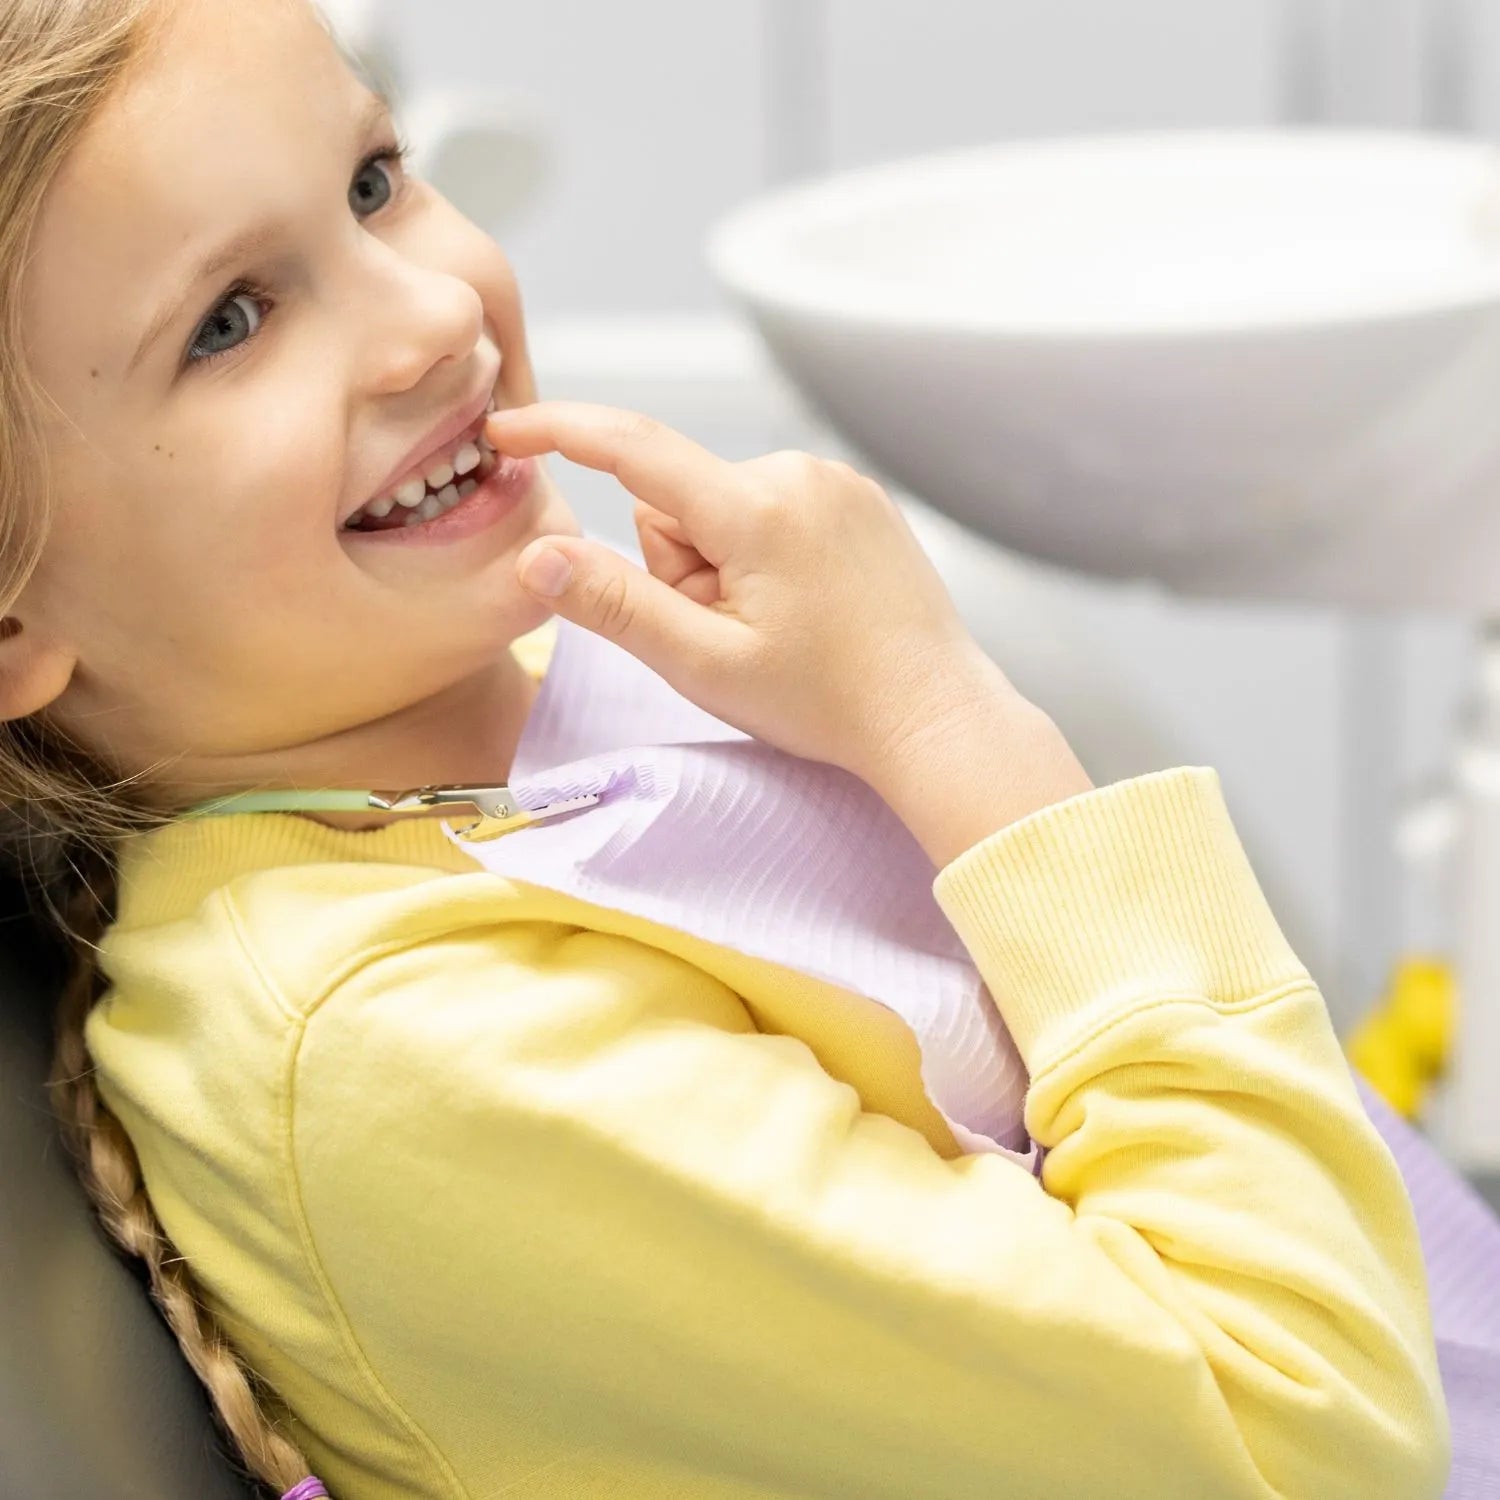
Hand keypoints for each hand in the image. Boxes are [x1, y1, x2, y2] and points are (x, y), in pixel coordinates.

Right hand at [487, 401, 1030, 784]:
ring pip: (724, 509)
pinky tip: (806, 608)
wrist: (934, 717)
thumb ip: (614, 604)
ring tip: (776, 627)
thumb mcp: (705, 664)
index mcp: (756, 508)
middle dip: (681, 565)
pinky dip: (765, 556)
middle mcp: (799, 473)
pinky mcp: (859, 498)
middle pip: (679, 502)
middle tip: (729, 633)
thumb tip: (535, 556)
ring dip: (723, 565)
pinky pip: (772, 510)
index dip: (560, 432)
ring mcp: (837, 482)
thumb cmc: (828, 703)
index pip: (633, 447)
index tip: (506, 431)